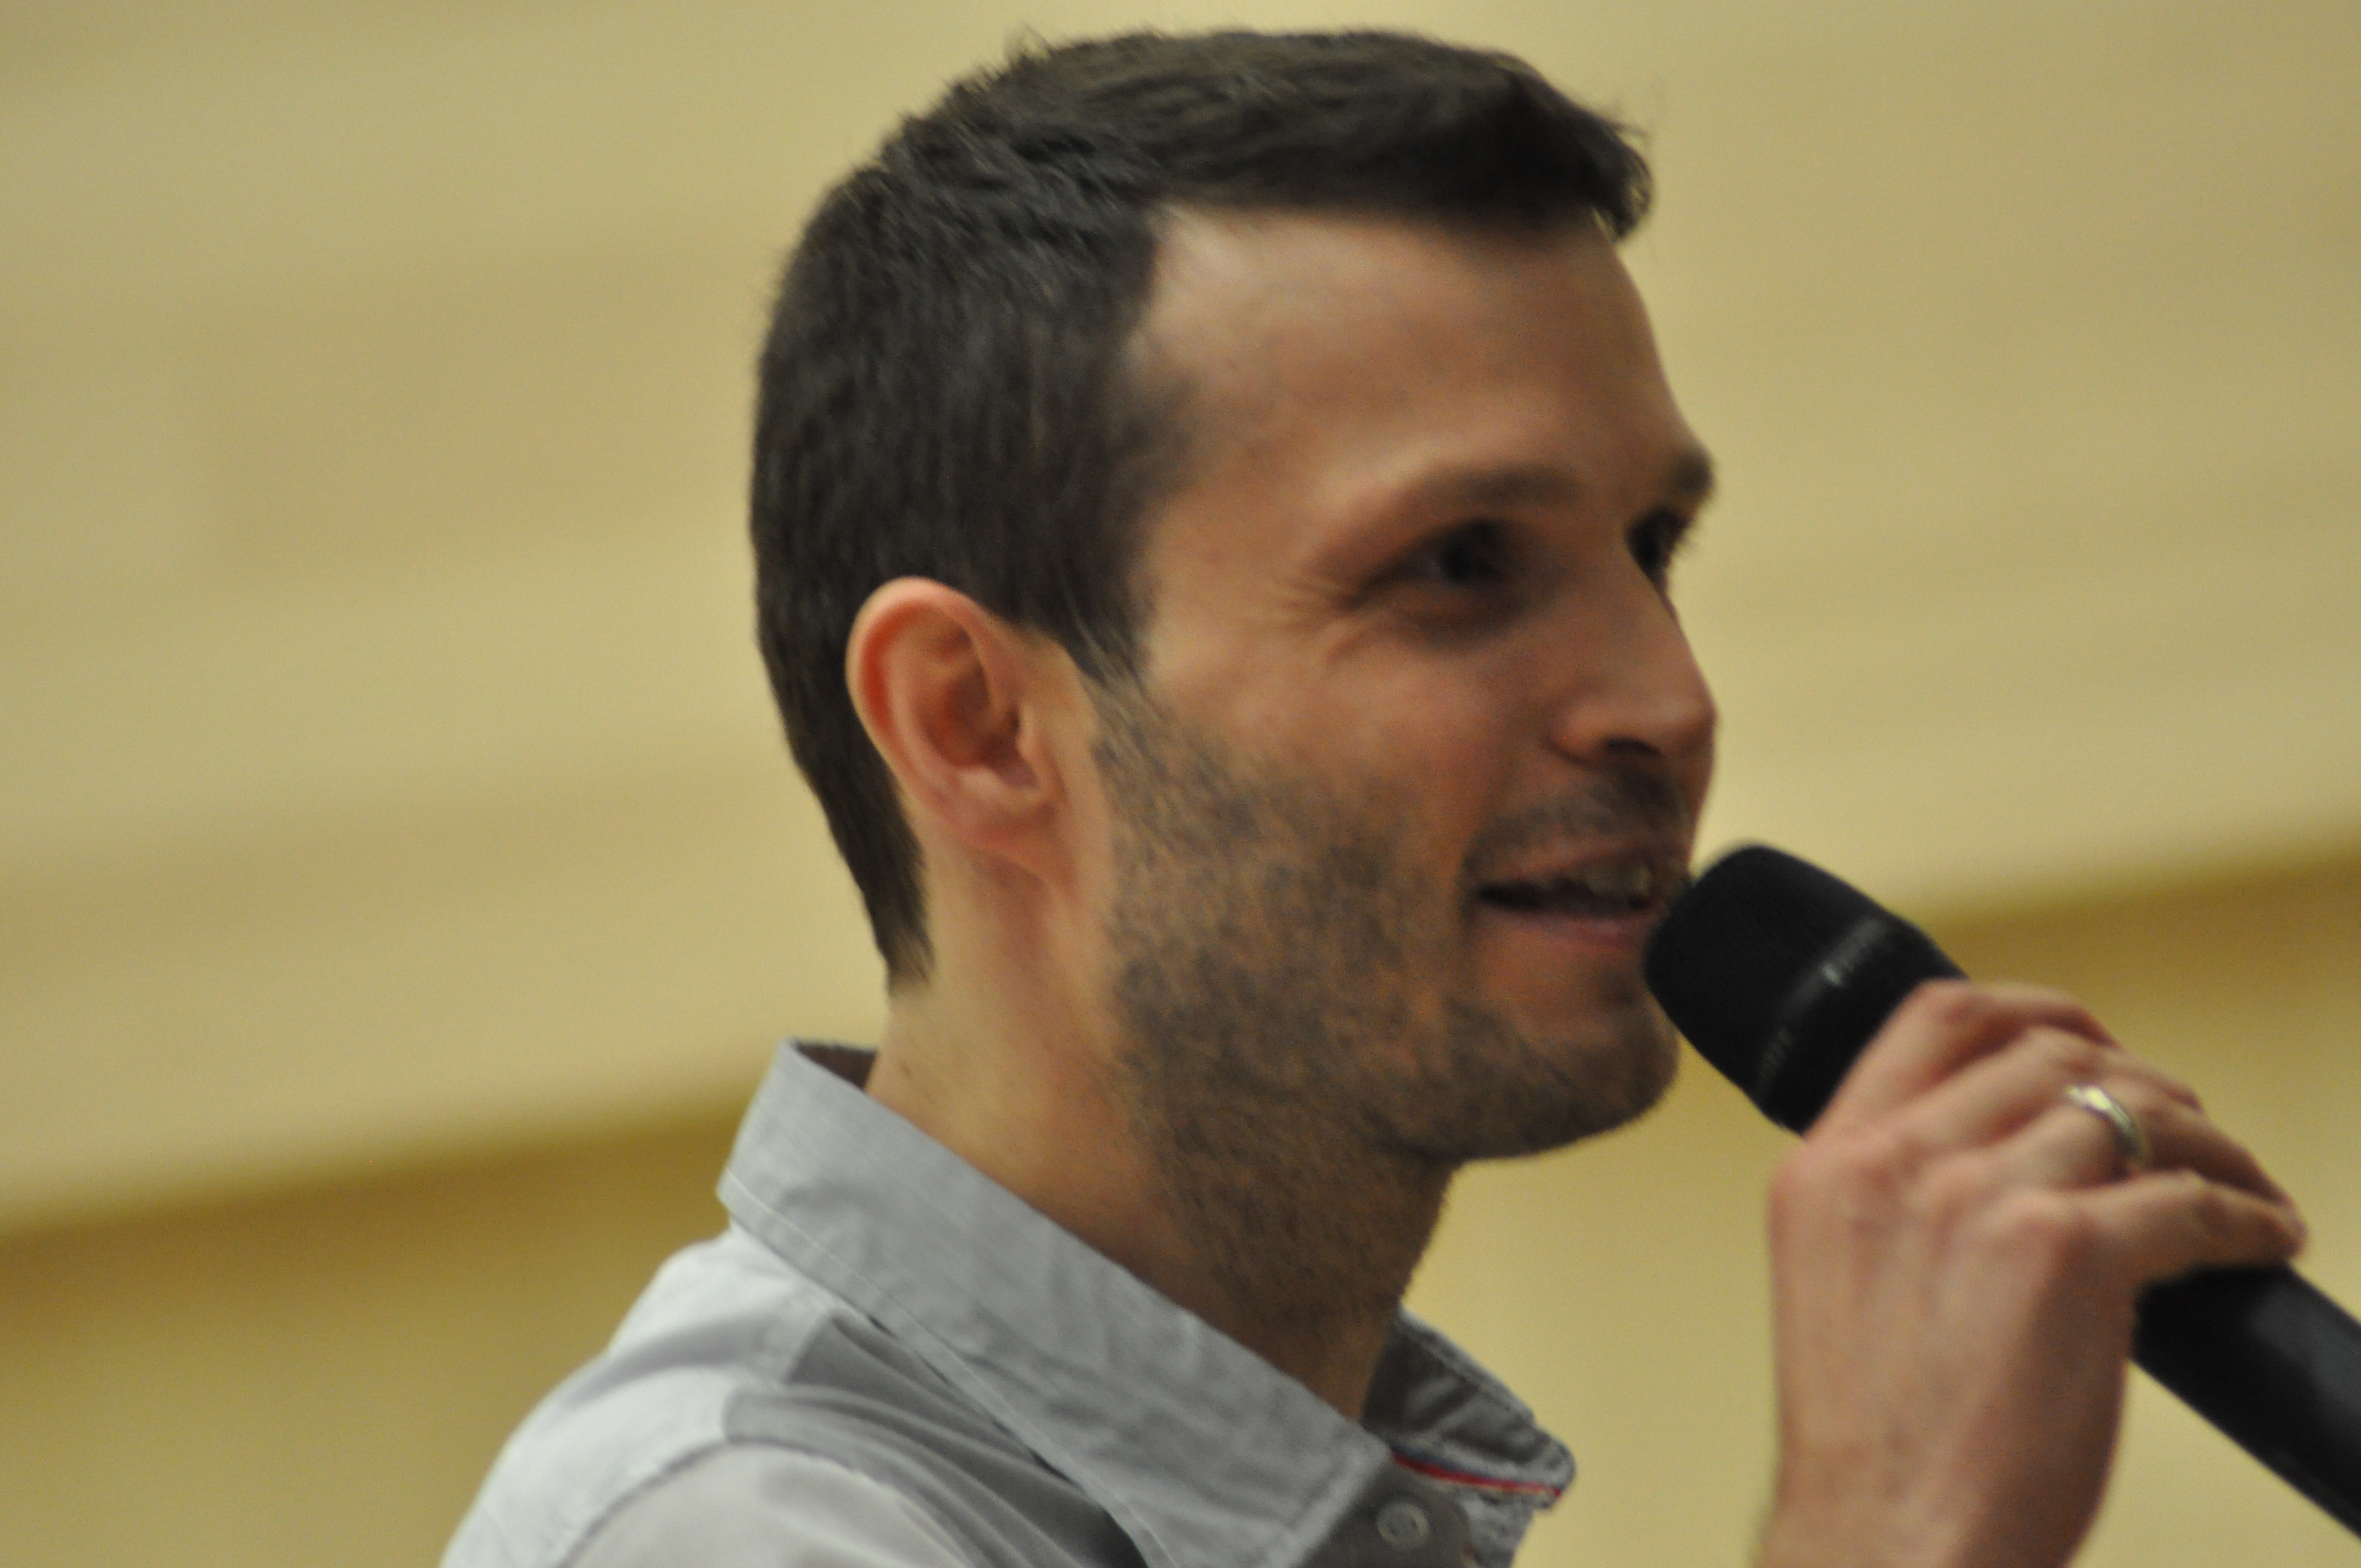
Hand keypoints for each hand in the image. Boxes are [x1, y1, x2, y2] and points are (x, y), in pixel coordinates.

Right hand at [1754, 981, 2305, 1567]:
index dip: (2029, 1009)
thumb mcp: (1839, 1284)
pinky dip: (2247, 1213)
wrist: (1884, 1541)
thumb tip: (2005, 1171)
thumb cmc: (1875, 1451)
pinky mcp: (2067, 1254)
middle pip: (2048, 1055)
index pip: (1932, 1020)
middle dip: (2137, 1080)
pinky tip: (2263, 1239)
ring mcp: (1980, 1198)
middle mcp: (1898, 1163)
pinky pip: (2191, 1202)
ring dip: (2211, 1144)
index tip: (2084, 1035)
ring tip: (2241, 1185)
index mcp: (1831, 1166)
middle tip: (2182, 1126)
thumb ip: (1897, 1206)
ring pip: (2134, 1114)